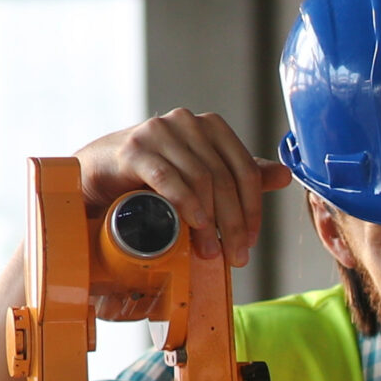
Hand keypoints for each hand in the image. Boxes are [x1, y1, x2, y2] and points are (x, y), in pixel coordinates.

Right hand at [73, 109, 289, 281]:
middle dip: (233, 223)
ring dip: (210, 222)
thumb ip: (238, 175)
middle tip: (235, 258)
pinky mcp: (133, 149)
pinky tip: (195, 224)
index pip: (245, 170)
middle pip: (224, 178)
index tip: (249, 242)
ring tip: (210, 252)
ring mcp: (159, 132)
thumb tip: (285, 176)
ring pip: (200, 180)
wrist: (95, 175)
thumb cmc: (150, 176)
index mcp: (210, 127)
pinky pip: (168, 177)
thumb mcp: (198, 175)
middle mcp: (187, 122)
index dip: (253, 209)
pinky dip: (185, 203)